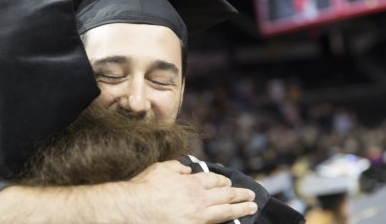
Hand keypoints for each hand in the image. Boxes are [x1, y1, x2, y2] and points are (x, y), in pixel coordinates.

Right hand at [126, 160, 257, 222]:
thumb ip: (177, 167)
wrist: (134, 209)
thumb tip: (188, 169)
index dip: (224, 181)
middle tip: (251, 195)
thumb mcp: (161, 168)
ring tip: (251, 208)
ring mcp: (198, 216)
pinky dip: (225, 223)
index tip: (230, 182)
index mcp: (192, 182)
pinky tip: (231, 223)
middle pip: (226, 195)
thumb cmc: (145, 188)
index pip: (215, 180)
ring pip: (226, 211)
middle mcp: (199, 198)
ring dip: (241, 209)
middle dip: (241, 194)